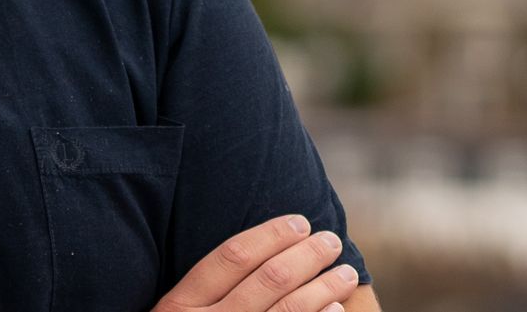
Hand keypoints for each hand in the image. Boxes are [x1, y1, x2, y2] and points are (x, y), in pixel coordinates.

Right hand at [151, 214, 359, 311]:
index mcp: (181, 306)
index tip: (299, 222)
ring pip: (289, 308)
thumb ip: (206, 291)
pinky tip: (336, 308)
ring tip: (345, 272)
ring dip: (324, 286)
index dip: (271, 235)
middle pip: (270, 278)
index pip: (234, 256)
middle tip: (330, 241)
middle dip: (308, 254)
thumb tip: (260, 253)